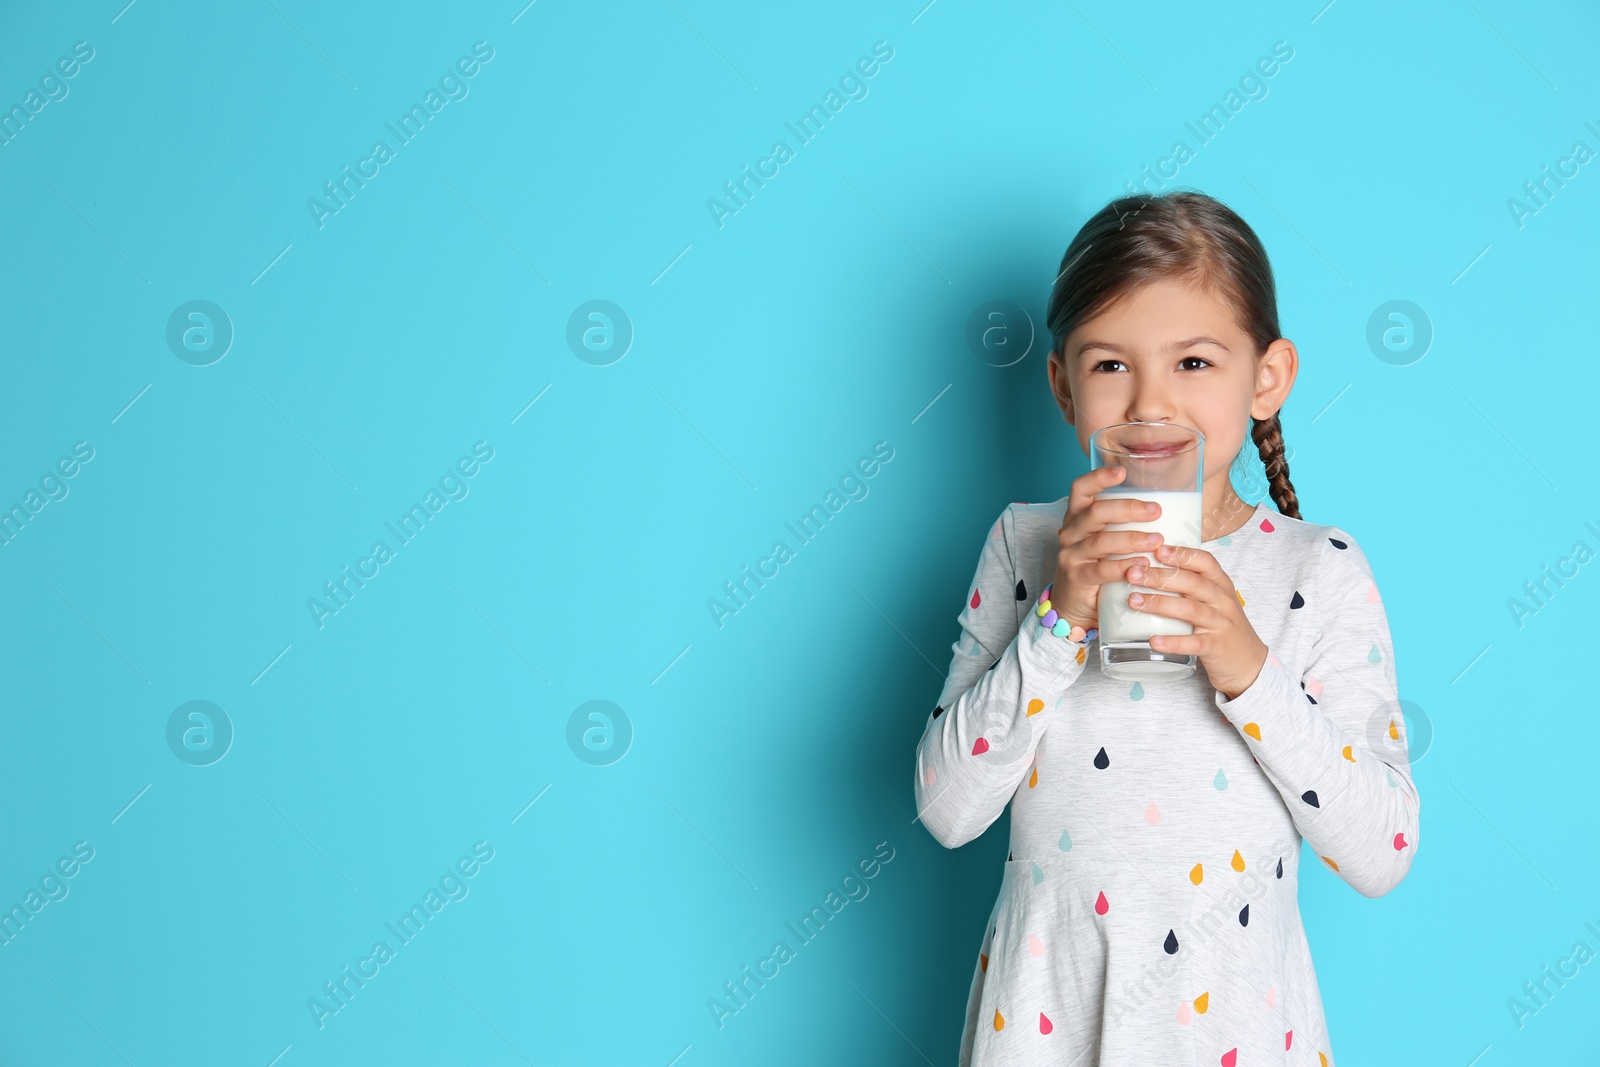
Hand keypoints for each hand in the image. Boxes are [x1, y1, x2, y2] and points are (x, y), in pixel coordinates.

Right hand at [1048, 465, 1163, 639]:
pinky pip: (1101, 571)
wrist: (1074, 606)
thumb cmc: (1098, 566)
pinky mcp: (1077, 578)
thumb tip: (1171, 509)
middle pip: (1095, 513)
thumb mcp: (1105, 540)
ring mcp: (1071, 556)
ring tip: (1157, 540)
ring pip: (1100, 542)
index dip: (1098, 478)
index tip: (1121, 472)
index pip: (1080, 489)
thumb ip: (1124, 525)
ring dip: (1131, 539)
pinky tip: (1142, 566)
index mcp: (1077, 517)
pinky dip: (1123, 567)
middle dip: (1128, 509)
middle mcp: (1070, 532)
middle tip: (1156, 510)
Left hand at [1123, 544, 1268, 699]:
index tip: (1158, 549)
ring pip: (1190, 609)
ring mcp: (1220, 624)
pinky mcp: (1216, 647)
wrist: (1249, 662)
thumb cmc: (1223, 626)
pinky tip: (1153, 640)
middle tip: (1132, 574)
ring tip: (1134, 600)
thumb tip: (1150, 566)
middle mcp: (1222, 601)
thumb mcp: (1214, 599)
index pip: (1205, 562)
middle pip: (1192, 583)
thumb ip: (1191, 584)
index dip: (1182, 554)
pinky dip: (1173, 642)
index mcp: (1220, 585)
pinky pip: (1193, 643)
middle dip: (1160, 577)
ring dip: (1160, 603)